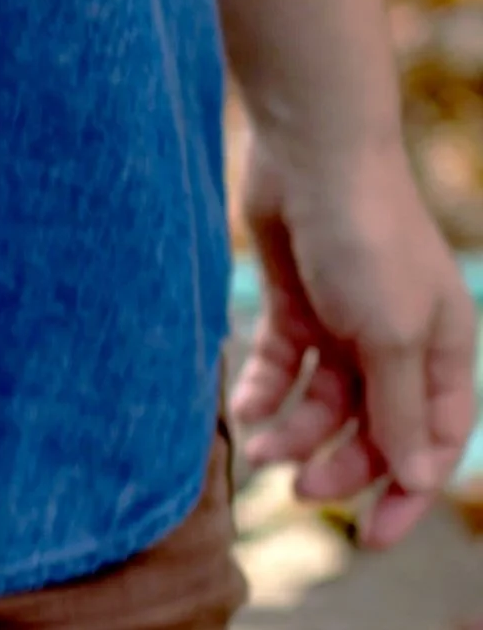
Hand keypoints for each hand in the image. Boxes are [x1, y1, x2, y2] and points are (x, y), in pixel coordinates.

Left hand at [232, 128, 475, 545]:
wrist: (311, 149)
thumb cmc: (367, 237)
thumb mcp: (392, 334)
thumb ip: (399, 410)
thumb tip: (414, 478)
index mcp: (443, 348)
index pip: (432, 440)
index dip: (406, 492)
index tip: (370, 537)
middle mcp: (397, 338)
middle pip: (373, 427)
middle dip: (339, 463)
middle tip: (296, 485)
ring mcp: (345, 318)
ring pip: (323, 401)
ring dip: (294, 431)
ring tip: (259, 446)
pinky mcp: (296, 297)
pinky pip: (282, 363)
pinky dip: (265, 388)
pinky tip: (245, 407)